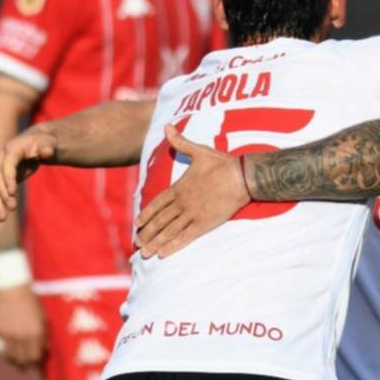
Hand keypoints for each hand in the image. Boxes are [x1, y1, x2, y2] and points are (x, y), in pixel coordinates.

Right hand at [0, 127, 56, 220]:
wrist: (37, 142)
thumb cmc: (44, 142)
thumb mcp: (48, 143)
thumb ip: (47, 147)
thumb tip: (47, 152)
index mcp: (11, 149)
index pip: (7, 164)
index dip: (8, 178)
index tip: (12, 193)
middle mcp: (1, 158)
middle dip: (4, 194)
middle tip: (13, 207)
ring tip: (2, 218)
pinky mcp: (1, 178)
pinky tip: (1, 217)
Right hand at [0, 284, 45, 368]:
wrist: (13, 287)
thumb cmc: (31, 299)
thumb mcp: (43, 315)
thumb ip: (45, 333)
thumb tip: (46, 348)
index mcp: (37, 332)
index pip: (36, 356)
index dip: (36, 362)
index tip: (36, 364)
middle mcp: (22, 335)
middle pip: (23, 359)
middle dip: (25, 366)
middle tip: (25, 368)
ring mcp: (8, 334)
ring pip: (10, 356)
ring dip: (13, 362)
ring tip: (15, 363)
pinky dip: (2, 351)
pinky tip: (5, 352)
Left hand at [133, 124, 249, 258]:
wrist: (241, 176)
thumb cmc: (221, 163)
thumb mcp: (199, 151)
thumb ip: (180, 142)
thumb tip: (167, 126)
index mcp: (180, 187)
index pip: (157, 203)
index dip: (146, 214)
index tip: (137, 223)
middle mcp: (183, 202)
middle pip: (160, 220)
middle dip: (148, 232)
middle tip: (137, 243)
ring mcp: (193, 214)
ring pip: (170, 230)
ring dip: (156, 242)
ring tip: (145, 252)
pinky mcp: (204, 223)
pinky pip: (185, 237)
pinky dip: (173, 245)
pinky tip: (163, 253)